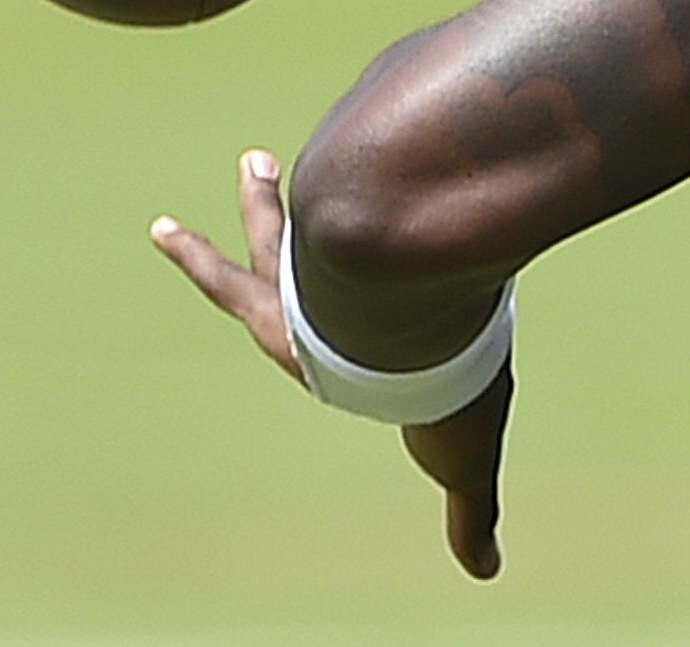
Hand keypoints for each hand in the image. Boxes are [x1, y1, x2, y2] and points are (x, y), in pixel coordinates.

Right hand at [150, 150, 511, 579]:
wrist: (406, 289)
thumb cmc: (422, 375)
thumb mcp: (457, 455)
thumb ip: (471, 510)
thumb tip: (487, 572)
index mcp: (309, 346)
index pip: (278, 329)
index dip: (266, 314)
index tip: (248, 310)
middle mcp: (303, 289)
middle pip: (265, 256)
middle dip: (250, 229)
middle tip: (202, 208)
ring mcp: (320, 235)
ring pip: (290, 211)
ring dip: (267, 196)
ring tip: (257, 161)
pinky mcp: (347, 187)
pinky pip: (345, 162)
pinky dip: (349, 148)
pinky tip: (357, 116)